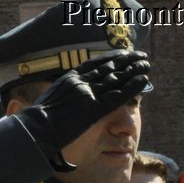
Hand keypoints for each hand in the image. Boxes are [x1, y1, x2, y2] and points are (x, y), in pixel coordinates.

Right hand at [12, 52, 150, 170]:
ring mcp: (88, 95)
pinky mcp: (96, 109)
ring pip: (116, 78)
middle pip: (108, 67)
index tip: (123, 53)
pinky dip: (132, 86)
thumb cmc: (39, 119)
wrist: (36, 129)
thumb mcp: (52, 99)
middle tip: (140, 55)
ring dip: (134, 70)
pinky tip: (144, 80)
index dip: (111, 58)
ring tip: (147, 64)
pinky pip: (118, 95)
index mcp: (69, 78)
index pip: (94, 64)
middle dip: (126, 60)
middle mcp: (80, 82)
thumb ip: (66, 93)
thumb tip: (71, 94)